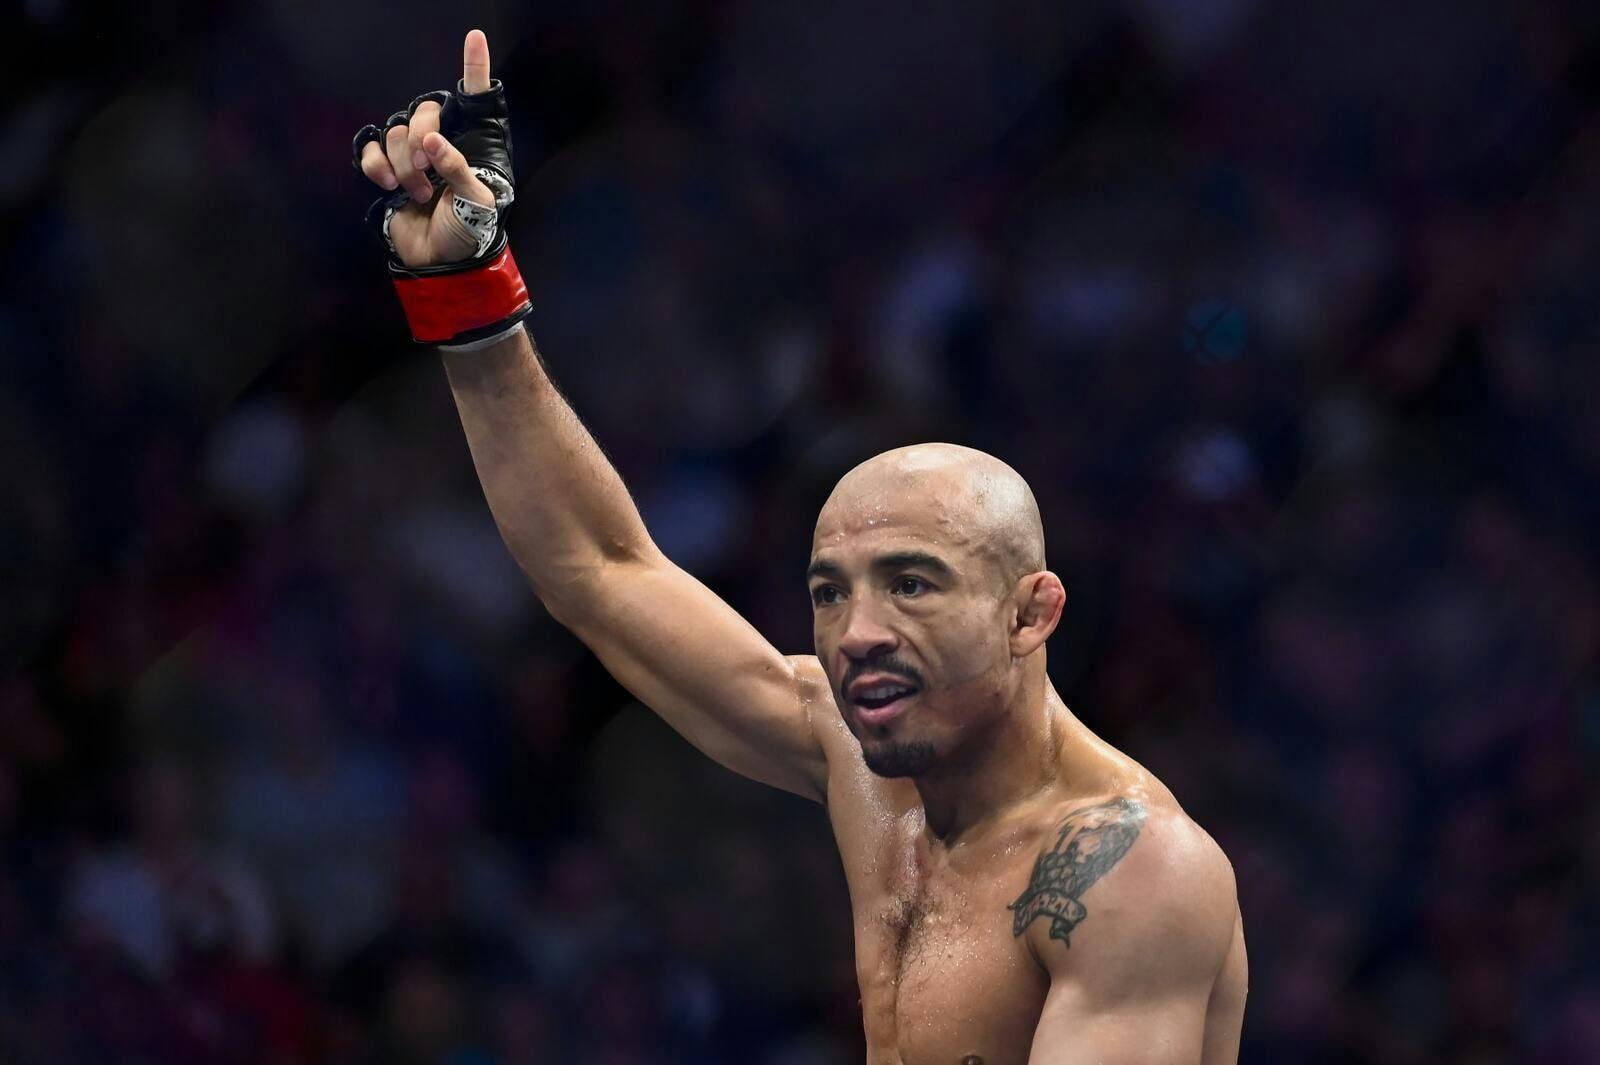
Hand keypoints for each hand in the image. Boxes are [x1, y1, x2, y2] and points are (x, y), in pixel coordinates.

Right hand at [358, 29, 497, 268]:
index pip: (474, 98)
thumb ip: (457, 169)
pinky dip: (376, 164)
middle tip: (427, 173)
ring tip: (417, 194)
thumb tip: (430, 142)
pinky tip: (388, 184)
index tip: (476, 38)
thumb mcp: (477, 202)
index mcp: (470, 144)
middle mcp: (440, 141)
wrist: (441, 261)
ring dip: (404, 165)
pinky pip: (371, 147)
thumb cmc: (468, 229)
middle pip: (423, 111)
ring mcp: (410, 154)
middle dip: (421, 139)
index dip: (474, 67)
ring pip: (396, 132)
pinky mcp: (385, 169)